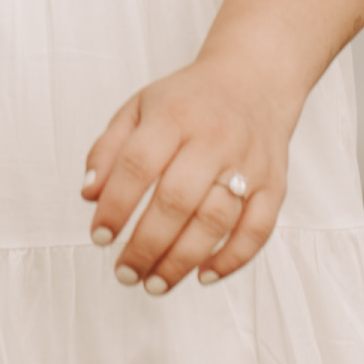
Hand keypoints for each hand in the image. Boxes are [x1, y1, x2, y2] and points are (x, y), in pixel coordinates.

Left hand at [82, 59, 293, 291]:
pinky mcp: (274, 184)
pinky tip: (203, 275)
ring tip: (154, 283)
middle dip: (146, 245)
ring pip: (216, 221)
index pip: (138, 165)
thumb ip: (109, 149)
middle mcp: (214, 138)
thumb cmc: (190, 100)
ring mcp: (248, 162)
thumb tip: (89, 195)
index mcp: (174, 115)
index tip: (99, 237)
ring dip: (182, 260)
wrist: (254, 79)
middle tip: (125, 273)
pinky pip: (258, 229)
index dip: (115, 206)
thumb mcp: (139, 107)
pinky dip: (232, 258)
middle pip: (177, 201)